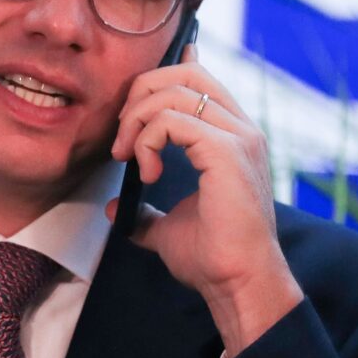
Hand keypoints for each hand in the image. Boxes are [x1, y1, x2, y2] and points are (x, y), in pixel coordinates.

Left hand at [107, 44, 302, 357]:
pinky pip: (172, 121)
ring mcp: (238, 137)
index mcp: (234, 137)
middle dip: (141, 93)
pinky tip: (148, 170)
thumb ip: (146, 210)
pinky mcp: (227, 151)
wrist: (237, 284)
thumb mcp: (169, 225)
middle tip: (123, 138)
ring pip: (174, 92)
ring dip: (137, 120)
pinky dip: (148, 140)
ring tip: (128, 157)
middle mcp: (241, 129)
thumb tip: (116, 207)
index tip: (136, 98)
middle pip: (185, 73)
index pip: (201, 79)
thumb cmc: (213, 258)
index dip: (167, 73)